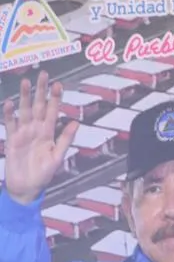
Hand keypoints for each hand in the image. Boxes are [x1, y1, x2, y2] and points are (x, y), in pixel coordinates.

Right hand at [2, 72, 78, 205]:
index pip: (52, 112)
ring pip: (24, 111)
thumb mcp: (57, 157)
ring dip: (24, 97)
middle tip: (43, 74)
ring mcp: (23, 133)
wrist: (26, 188)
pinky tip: (9, 103)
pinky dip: (9, 114)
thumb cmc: (43, 174)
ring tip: (26, 82)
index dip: (55, 98)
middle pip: (38, 106)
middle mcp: (36, 130)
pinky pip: (10, 124)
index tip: (58, 84)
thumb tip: (76, 122)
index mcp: (49, 133)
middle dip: (40, 91)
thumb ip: (65, 139)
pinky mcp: (11, 139)